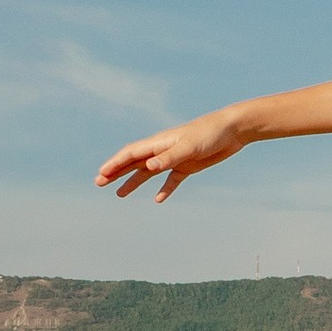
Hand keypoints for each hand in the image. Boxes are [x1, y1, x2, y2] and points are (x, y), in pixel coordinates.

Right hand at [96, 110, 243, 201]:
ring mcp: (174, 158)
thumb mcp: (189, 146)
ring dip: (133, 182)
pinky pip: (172, 180)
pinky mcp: (188, 166)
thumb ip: (168, 157)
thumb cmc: (209, 134)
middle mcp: (163, 150)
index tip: (101, 174)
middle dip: (116, 172)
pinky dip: (164, 189)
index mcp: (159, 143)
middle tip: (99, 183)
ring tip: (119, 194)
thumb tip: (148, 167)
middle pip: (134, 163)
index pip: (131, 154)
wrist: (232, 130)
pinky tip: (158, 200)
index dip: (114, 164)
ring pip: (148, 172)